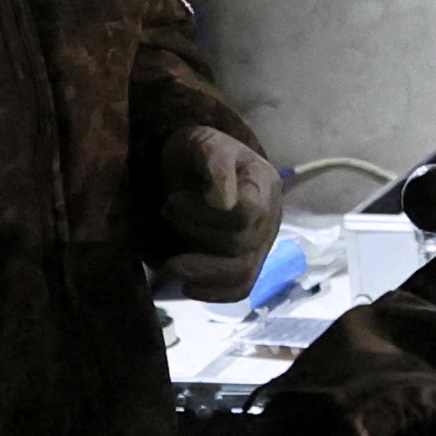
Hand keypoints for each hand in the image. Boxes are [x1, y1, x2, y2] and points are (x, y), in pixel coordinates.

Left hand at [156, 124, 284, 295]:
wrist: (195, 172)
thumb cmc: (198, 155)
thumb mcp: (201, 142)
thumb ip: (214, 162)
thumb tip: (223, 200)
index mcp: (263, 182)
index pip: (249, 210)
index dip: (210, 215)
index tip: (173, 202)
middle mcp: (270, 217)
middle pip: (240, 242)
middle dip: (194, 232)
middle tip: (165, 212)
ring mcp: (262, 244)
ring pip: (242, 272)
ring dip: (200, 271)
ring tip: (168, 265)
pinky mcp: (248, 265)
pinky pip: (240, 289)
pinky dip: (213, 293)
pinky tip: (186, 286)